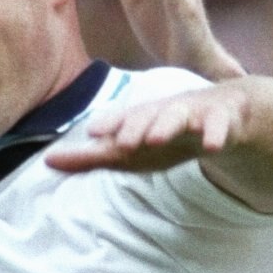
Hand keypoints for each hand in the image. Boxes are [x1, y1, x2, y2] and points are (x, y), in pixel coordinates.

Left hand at [45, 81, 253, 174]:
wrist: (225, 117)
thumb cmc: (167, 136)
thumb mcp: (130, 151)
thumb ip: (91, 158)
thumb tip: (46, 162)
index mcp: (143, 117)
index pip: (124, 119)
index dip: (110, 123)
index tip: (92, 131)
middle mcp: (166, 110)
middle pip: (150, 114)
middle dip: (136, 124)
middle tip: (122, 141)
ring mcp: (197, 112)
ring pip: (182, 115)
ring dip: (168, 124)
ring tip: (156, 138)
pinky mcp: (225, 120)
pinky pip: (221, 126)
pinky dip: (216, 133)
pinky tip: (212, 147)